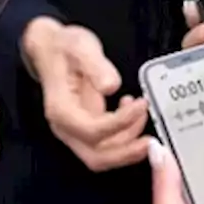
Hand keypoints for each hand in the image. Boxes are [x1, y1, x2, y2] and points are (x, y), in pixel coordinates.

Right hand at [23, 17, 150, 170]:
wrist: (51, 49)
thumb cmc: (64, 47)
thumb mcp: (80, 46)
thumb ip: (95, 65)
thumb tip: (111, 86)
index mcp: (60, 110)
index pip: (92, 131)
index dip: (120, 123)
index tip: (141, 104)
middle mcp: (65, 128)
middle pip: (96, 157)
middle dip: (126, 153)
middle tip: (152, 140)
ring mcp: (75, 132)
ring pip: (103, 155)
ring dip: (129, 144)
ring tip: (143, 112)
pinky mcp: (87, 130)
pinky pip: (107, 145)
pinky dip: (126, 135)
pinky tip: (133, 110)